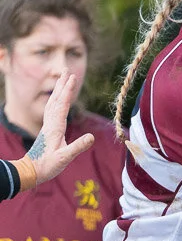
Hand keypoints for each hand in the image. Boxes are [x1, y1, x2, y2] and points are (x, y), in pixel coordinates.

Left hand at [30, 71, 95, 186]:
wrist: (31, 170)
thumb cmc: (47, 165)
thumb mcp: (64, 158)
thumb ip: (78, 147)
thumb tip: (91, 137)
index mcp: (55, 127)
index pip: (62, 105)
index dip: (68, 91)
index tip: (73, 78)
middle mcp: (51, 123)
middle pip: (56, 99)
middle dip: (62, 84)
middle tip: (66, 70)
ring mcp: (49, 126)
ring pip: (53, 103)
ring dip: (58, 90)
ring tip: (63, 80)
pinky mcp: (49, 130)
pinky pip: (53, 110)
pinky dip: (56, 101)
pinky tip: (58, 100)